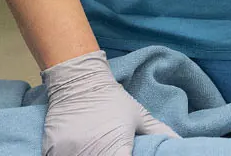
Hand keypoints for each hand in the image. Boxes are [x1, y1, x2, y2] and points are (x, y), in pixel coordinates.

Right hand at [42, 51, 179, 155]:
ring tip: (97, 148)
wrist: (78, 83)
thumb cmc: (112, 100)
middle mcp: (90, 153)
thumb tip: (180, 142)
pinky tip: (81, 148)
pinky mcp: (51, 152)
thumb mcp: (140, 116)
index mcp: (115, 148)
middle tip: (112, 150)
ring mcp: (68, 153)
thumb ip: (160, 132)